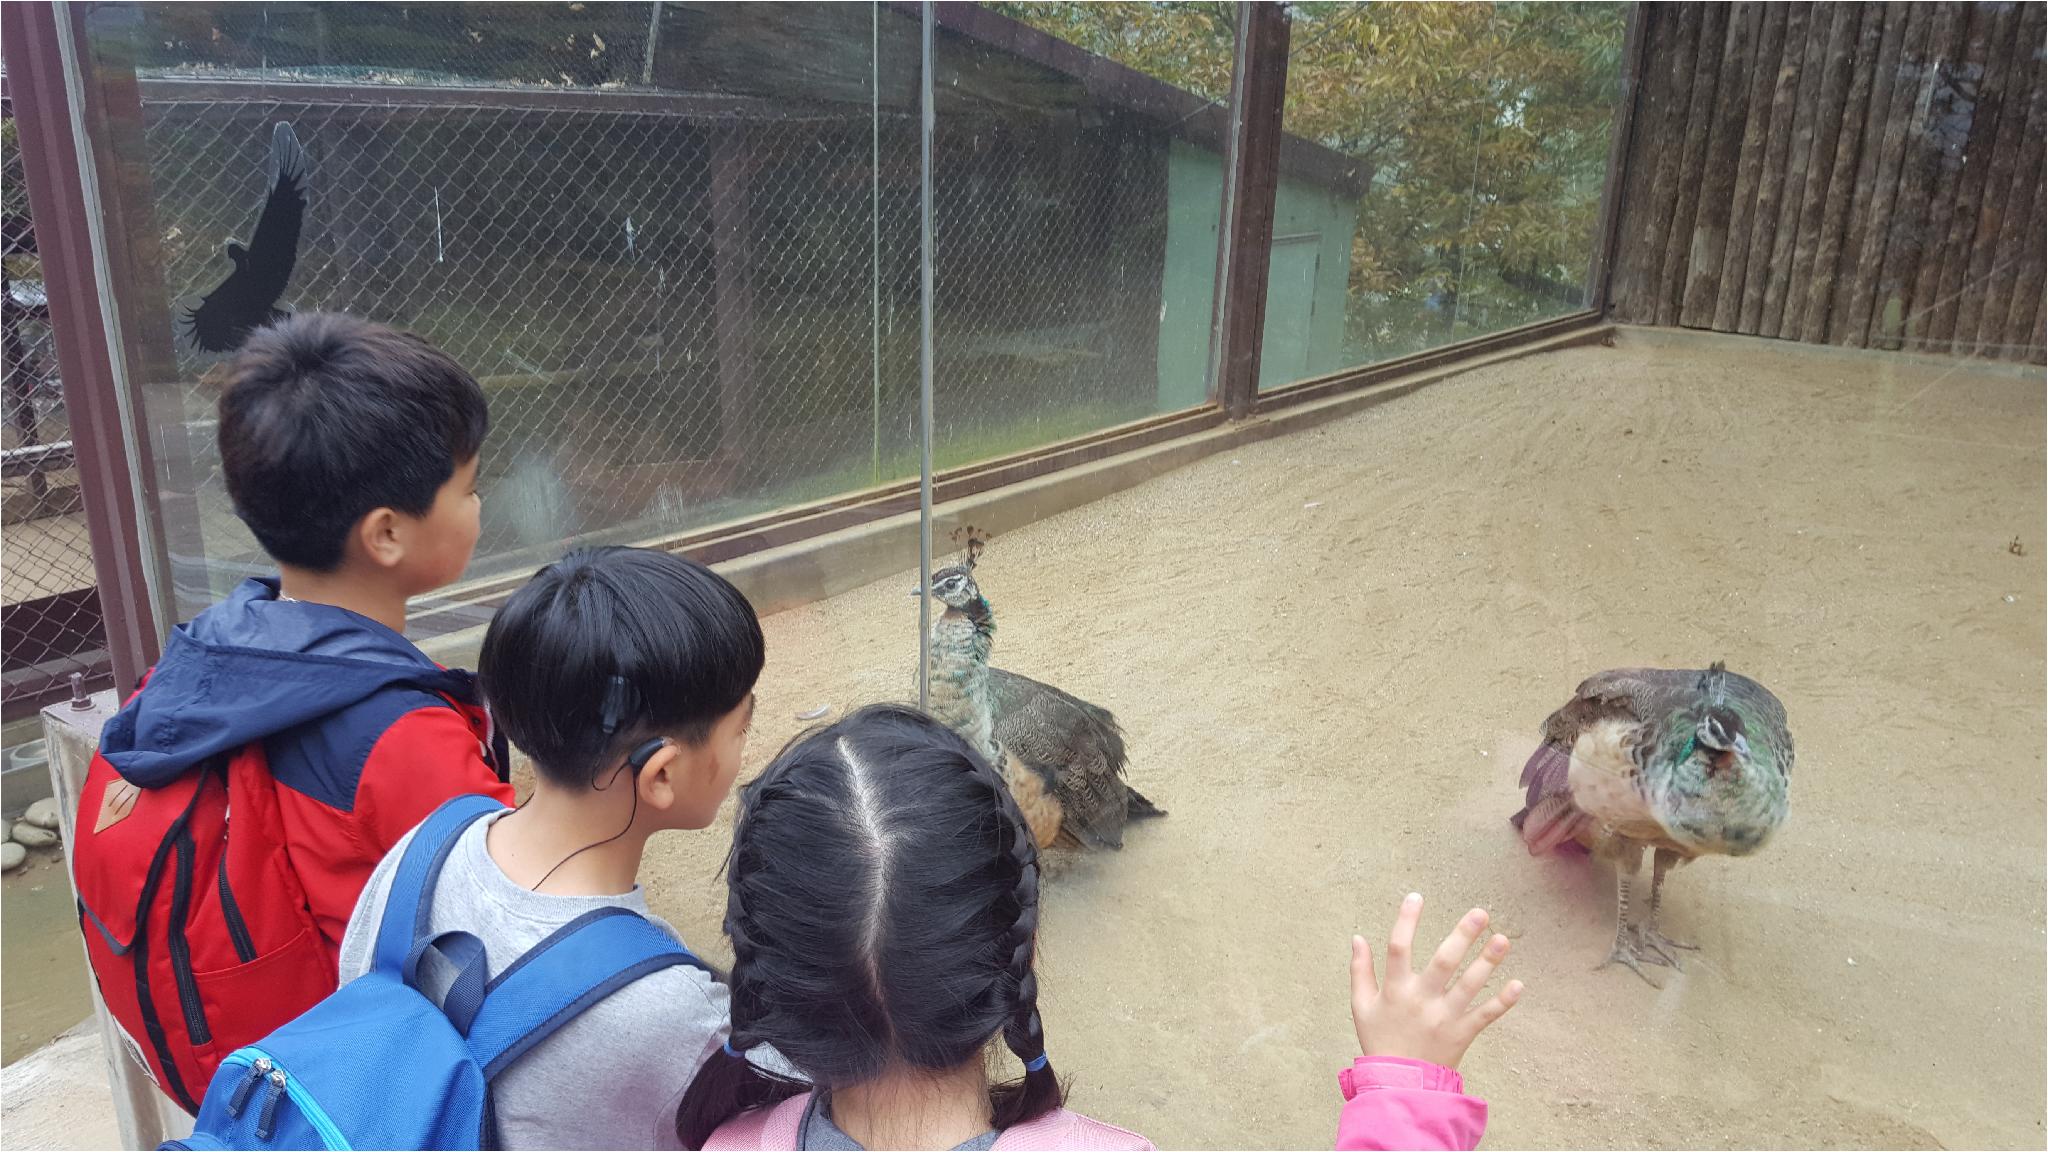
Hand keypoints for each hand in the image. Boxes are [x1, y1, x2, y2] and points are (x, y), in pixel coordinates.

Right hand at [1350, 893, 1523, 1069]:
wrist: (1399, 1085)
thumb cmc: (1379, 1040)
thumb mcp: (1361, 1006)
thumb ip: (1360, 971)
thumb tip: (1357, 938)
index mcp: (1395, 990)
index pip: (1398, 948)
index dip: (1406, 921)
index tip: (1416, 897)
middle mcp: (1422, 1000)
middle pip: (1444, 962)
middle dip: (1462, 935)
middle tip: (1480, 913)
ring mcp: (1445, 1017)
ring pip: (1470, 985)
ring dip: (1488, 962)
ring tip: (1503, 939)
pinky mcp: (1462, 1033)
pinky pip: (1485, 1016)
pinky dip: (1503, 1002)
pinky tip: (1518, 984)